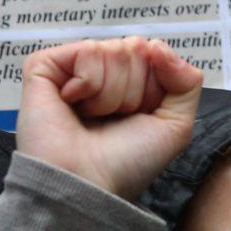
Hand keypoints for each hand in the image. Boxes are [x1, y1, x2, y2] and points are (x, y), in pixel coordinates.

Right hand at [16, 37, 201, 199]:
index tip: (137, 118)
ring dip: (110, 94)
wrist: (87, 185)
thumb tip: (157, 45)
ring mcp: (71, 69)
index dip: (153, 88)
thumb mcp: (175, 126)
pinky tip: (72, 104)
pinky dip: (89, 83)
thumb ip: (185, 81)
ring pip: (112, 50)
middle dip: (132, 90)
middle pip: (134, 48)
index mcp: (127, 85)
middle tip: (111, 120)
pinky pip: (86, 51)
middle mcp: (99, 74)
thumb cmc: (125, 164)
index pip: (153, 53)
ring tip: (90, 118)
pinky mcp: (45, 67)